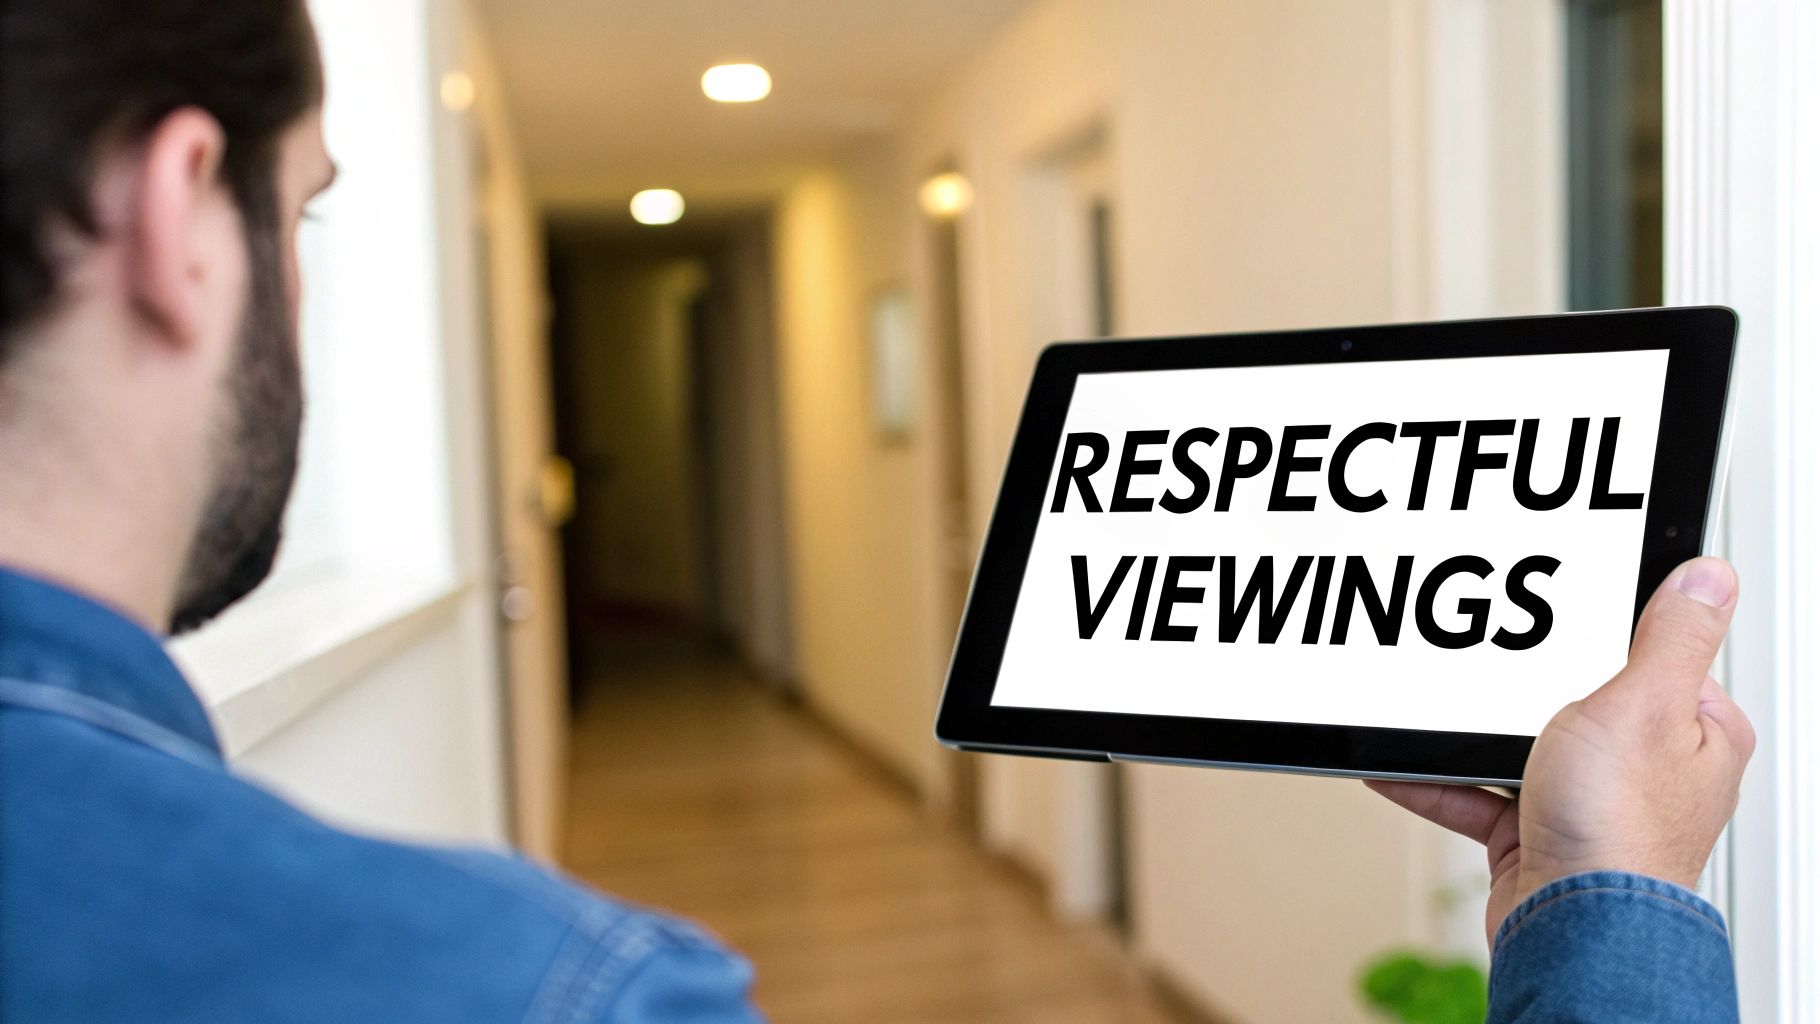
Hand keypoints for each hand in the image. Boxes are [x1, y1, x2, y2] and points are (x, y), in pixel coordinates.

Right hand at [1367, 556, 1754, 949]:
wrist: (1570, 927)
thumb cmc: (1621, 832)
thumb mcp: (1644, 703)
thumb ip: (1671, 635)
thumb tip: (1709, 577)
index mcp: (1695, 731)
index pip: (1651, 657)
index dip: (1602, 633)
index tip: (1556, 613)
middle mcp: (1648, 770)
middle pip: (1576, 700)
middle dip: (1519, 687)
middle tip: (1485, 664)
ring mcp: (1592, 804)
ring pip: (1519, 747)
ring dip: (1469, 736)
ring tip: (1432, 710)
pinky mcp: (1540, 835)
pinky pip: (1477, 795)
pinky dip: (1434, 781)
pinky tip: (1398, 763)